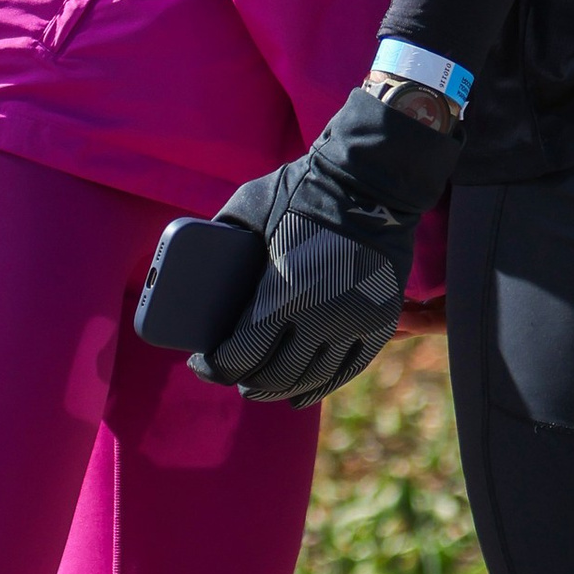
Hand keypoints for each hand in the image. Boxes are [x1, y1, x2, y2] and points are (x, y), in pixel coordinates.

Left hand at [202, 85, 460, 406]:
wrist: (372, 180)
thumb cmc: (301, 189)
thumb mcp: (247, 207)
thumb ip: (222, 239)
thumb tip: (194, 271)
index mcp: (281, 294)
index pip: (237, 357)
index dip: (212, 367)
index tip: (200, 363)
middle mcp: (320, 318)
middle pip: (272, 376)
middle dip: (243, 381)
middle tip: (229, 374)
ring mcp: (353, 324)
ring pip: (308, 380)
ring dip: (279, 390)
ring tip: (260, 385)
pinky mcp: (379, 323)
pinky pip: (345, 371)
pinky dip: (318, 387)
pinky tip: (300, 393)